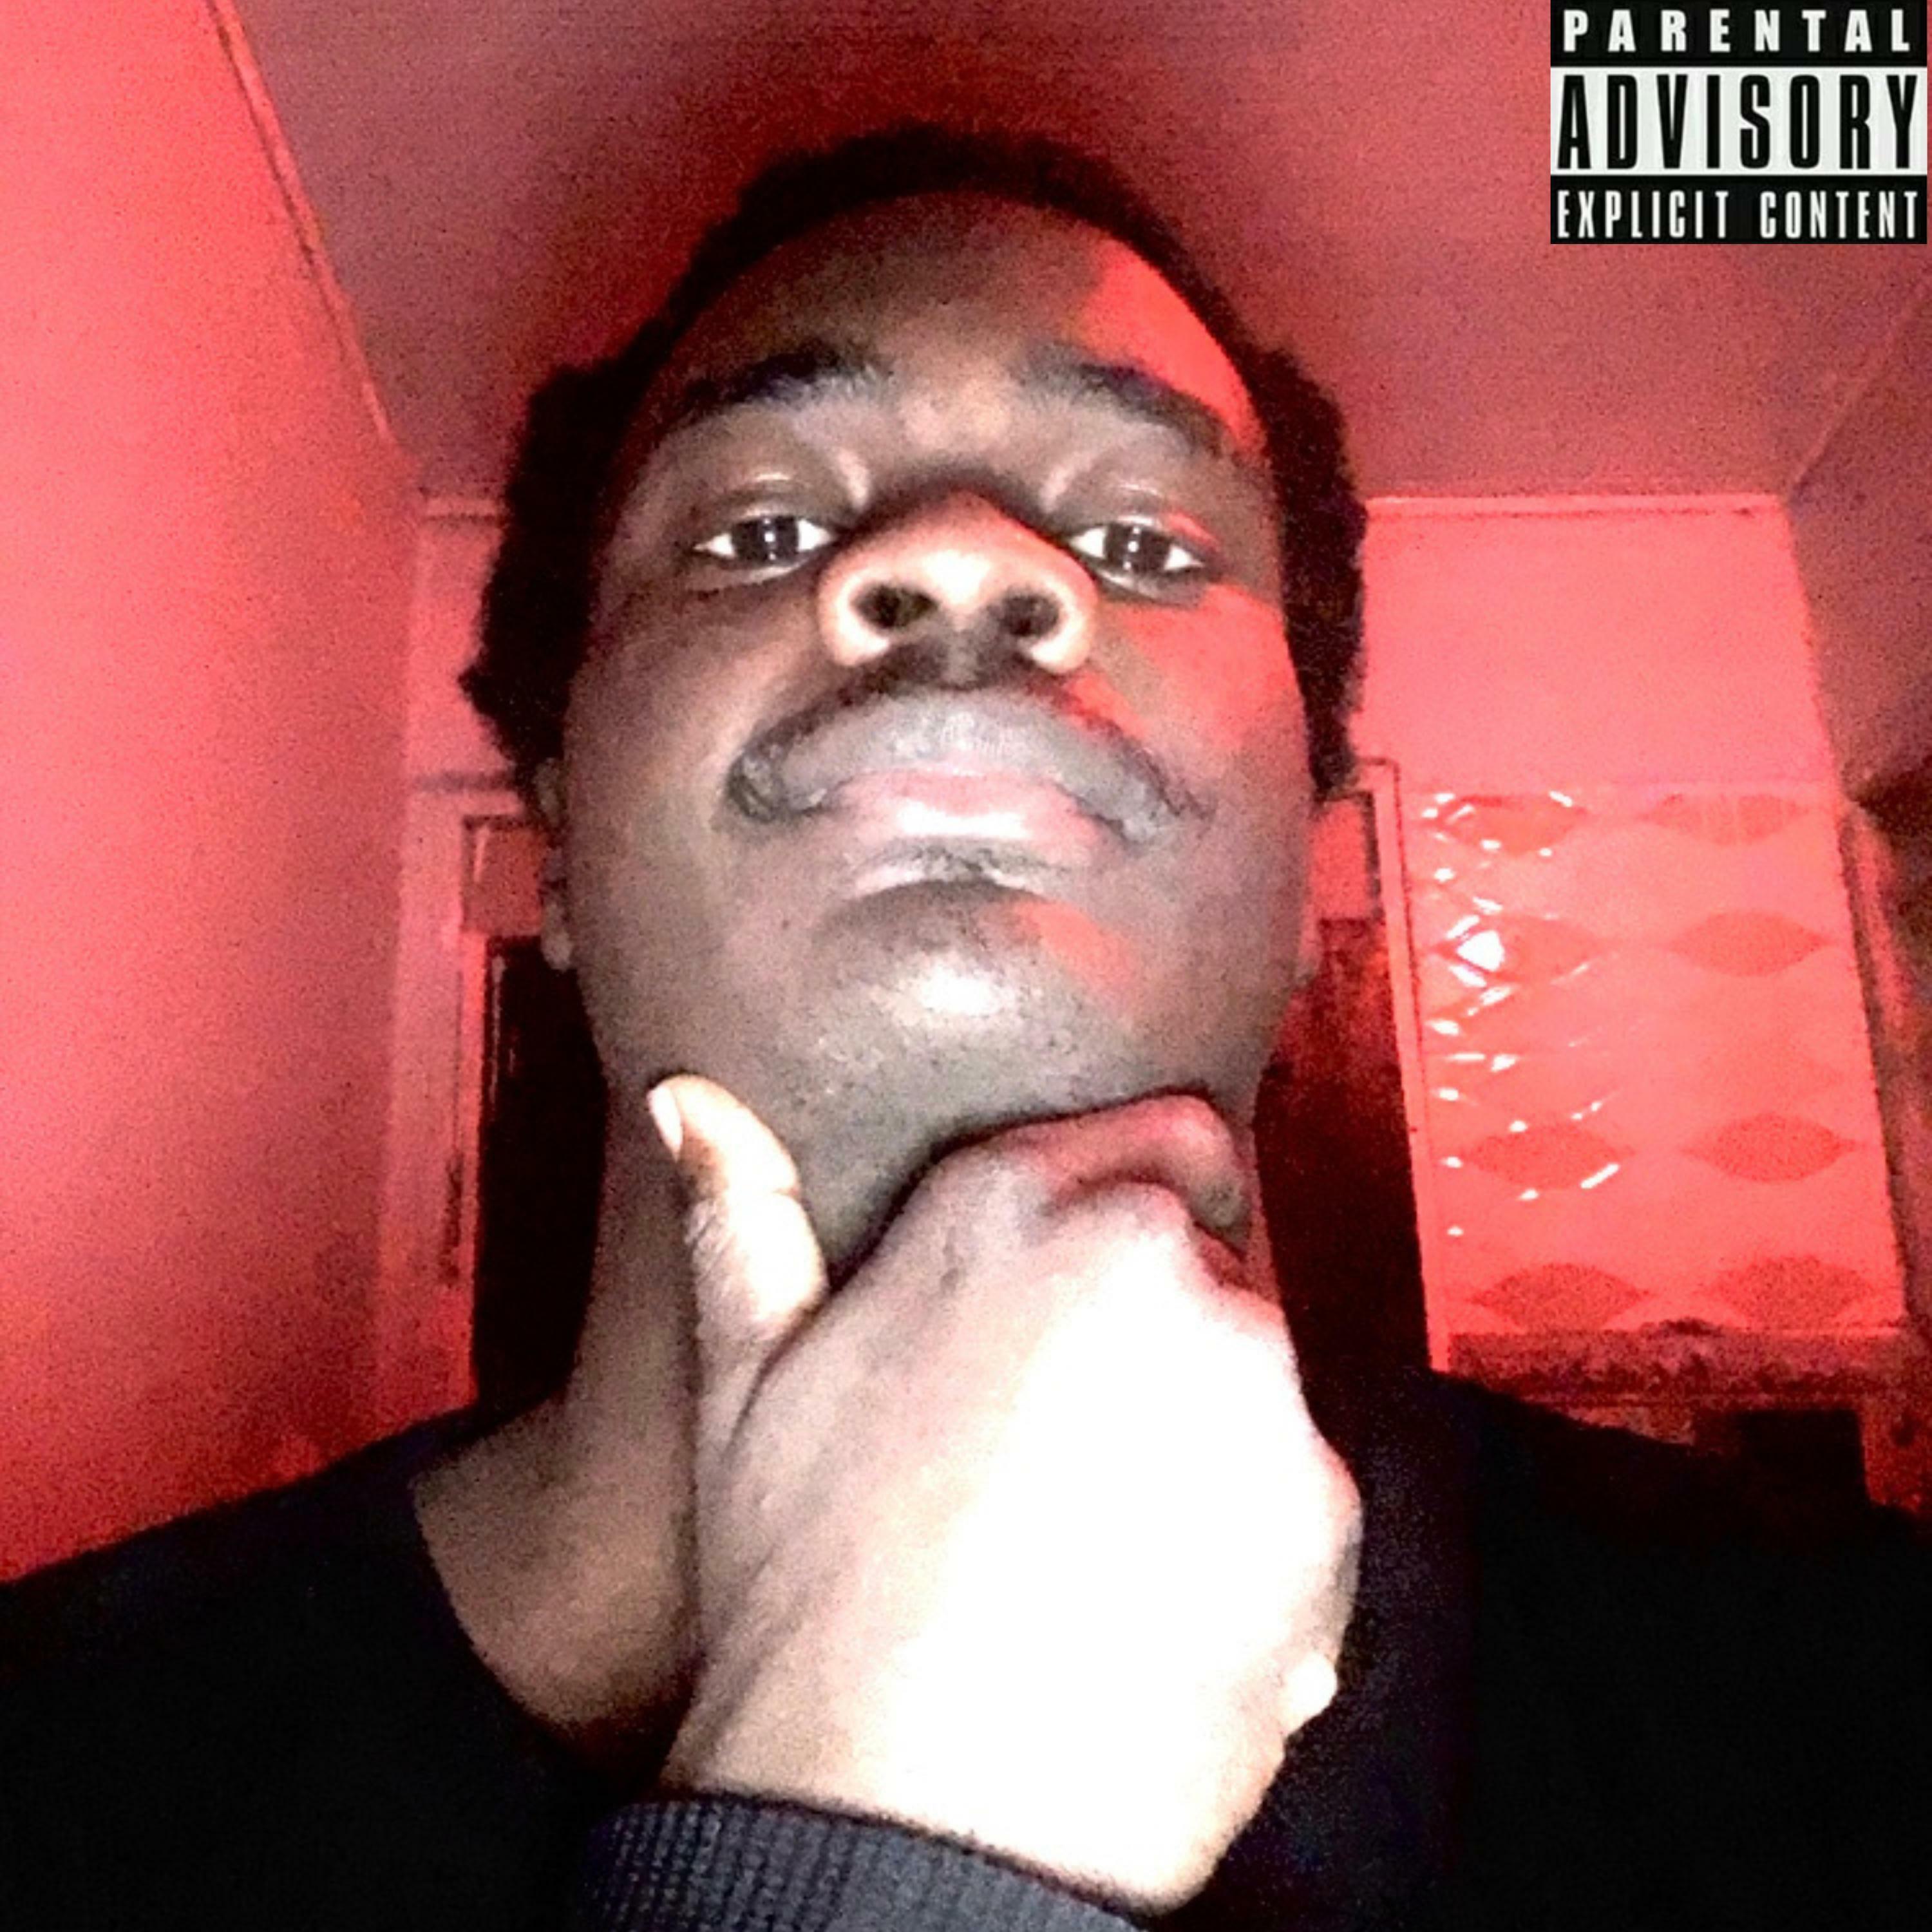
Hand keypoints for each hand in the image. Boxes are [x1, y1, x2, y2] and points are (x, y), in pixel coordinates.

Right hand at [650, 1077, 1360, 1912]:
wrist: (906, 1805)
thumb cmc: (811, 1592)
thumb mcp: (745, 1386)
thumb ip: (739, 1219)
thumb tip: (692, 1105)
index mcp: (1003, 1207)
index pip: (1158, 1136)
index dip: (1149, 1198)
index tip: (1117, 1279)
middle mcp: (1136, 1259)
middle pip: (1205, 1268)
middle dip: (1156, 1341)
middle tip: (1062, 1457)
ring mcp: (1239, 1374)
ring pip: (1253, 1383)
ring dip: (1205, 1446)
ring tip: (1096, 1548)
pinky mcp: (1319, 1494)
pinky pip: (1306, 1501)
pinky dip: (1256, 1549)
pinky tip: (1153, 1608)